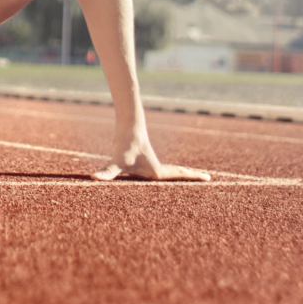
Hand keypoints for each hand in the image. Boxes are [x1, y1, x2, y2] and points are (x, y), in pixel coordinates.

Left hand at [91, 123, 210, 182]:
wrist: (125, 125)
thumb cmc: (122, 145)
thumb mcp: (115, 162)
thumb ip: (106, 173)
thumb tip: (93, 179)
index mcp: (155, 172)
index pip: (179, 176)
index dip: (193, 178)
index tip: (209, 178)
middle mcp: (156, 168)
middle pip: (178, 174)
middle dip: (191, 178)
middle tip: (207, 179)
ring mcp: (150, 163)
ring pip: (171, 171)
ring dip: (182, 175)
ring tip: (192, 177)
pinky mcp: (143, 159)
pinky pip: (161, 168)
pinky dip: (169, 171)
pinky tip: (164, 176)